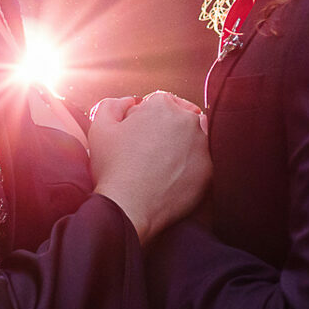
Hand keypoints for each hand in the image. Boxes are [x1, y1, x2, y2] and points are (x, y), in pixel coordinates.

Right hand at [88, 90, 210, 242]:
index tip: (139, 132)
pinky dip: (188, 165)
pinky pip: (200, 161)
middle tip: (149, 148)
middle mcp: (187, 121)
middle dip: (167, 127)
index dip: (145, 115)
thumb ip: (113, 104)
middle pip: (180, 115)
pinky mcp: (208, 170)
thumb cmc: (113, 167)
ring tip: (160, 162)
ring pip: (194, 136)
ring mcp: (201, 146)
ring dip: (181, 143)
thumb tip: (131, 102)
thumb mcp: (100, 127)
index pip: (158, 101)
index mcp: (162, 106)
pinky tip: (170, 177)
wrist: (129, 207)